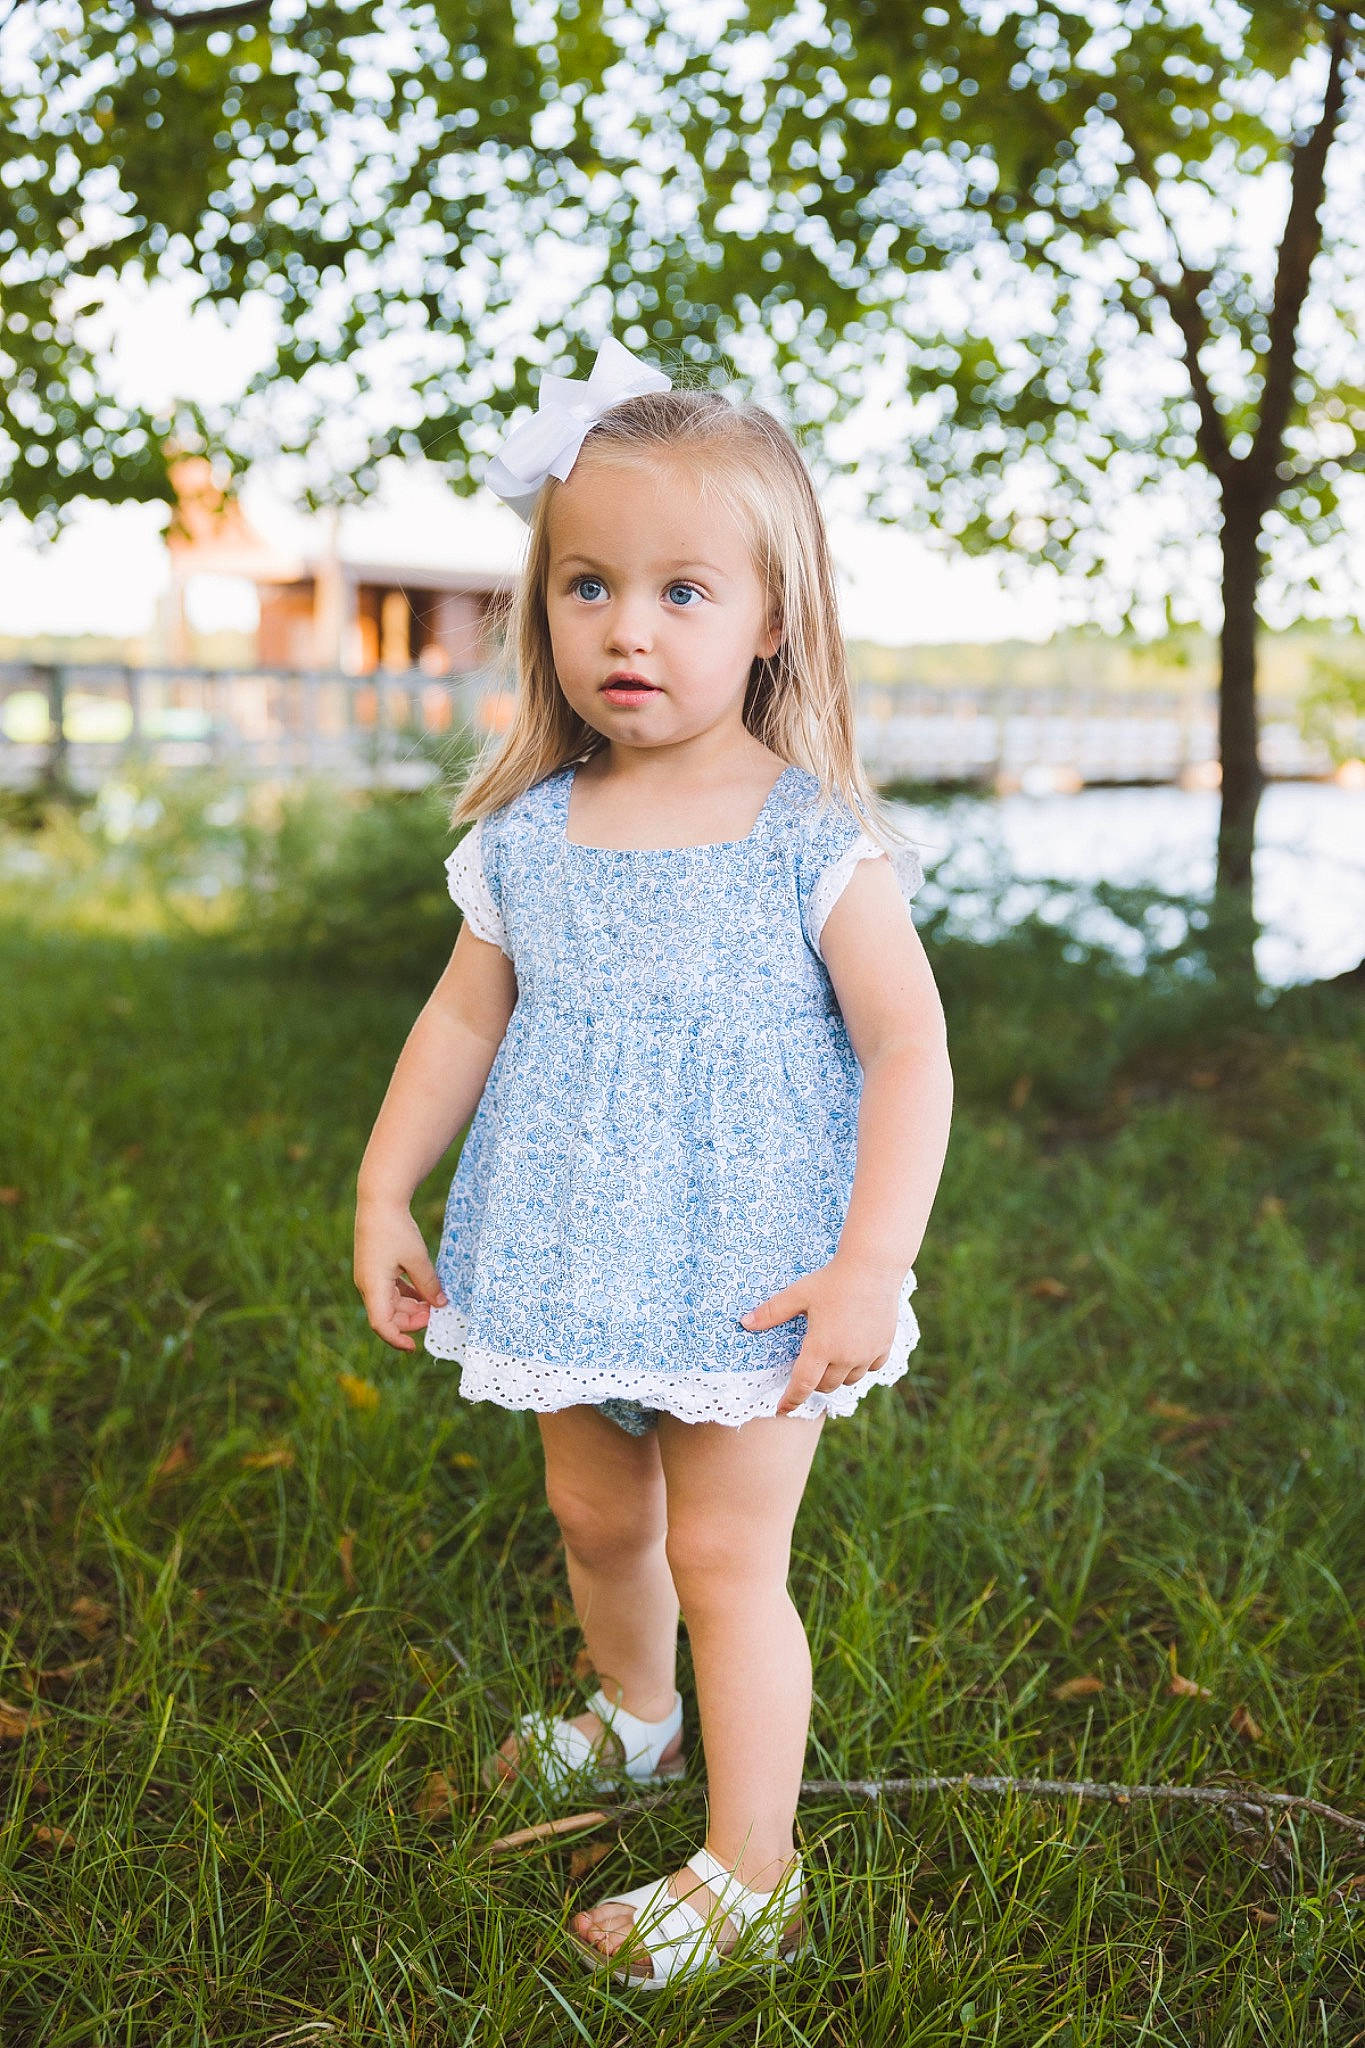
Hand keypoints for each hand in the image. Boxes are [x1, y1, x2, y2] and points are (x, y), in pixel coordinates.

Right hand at [353, 1197, 446, 1352]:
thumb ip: (428, 1284)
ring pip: (390, 1303)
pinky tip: (424, 1291)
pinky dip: (407, 1294)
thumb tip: (440, 1305)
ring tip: (433, 1303)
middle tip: (436, 1314)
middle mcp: (368, 1285)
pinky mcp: (375, 1268)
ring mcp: (370, 1276)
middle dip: (411, 1320)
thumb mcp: (417, 1259)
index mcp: (373, 1286)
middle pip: (388, 1315)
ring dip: (411, 1307)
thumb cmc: (396, 1229)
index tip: (415, 1347)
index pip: (382, 1325)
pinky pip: (390, 1289)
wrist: (379, 1200)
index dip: (398, 1339)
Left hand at [739, 1256, 901, 1416]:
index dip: (790, 1400)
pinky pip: (870, 1368)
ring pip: (849, 1380)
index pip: (803, 1386)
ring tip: (828, 1362)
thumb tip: (745, 1323)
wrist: (873, 1267)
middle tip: (806, 1370)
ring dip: (836, 1377)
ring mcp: (867, 1354)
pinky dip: (859, 1367)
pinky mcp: (883, 1346)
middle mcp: (845, 1357)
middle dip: (813, 1383)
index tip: (782, 1409)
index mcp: (821, 1348)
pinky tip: (853, 1353)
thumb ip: (772, 1312)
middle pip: (826, 1385)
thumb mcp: (798, 1294)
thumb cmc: (832, 1280)